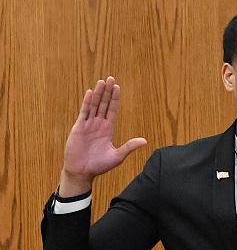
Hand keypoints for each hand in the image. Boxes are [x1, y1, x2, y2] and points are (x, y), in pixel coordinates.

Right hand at [60, 78, 147, 195]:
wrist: (82, 172)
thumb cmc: (99, 166)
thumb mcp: (117, 156)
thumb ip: (129, 146)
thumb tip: (144, 141)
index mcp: (108, 130)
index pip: (112, 110)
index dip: (115, 99)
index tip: (117, 87)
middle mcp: (98, 125)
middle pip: (104, 104)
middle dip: (107, 91)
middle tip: (110, 78)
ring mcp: (88, 125)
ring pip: (94, 105)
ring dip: (98, 93)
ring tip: (101, 81)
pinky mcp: (79, 128)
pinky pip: (84, 113)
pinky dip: (87, 103)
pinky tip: (90, 93)